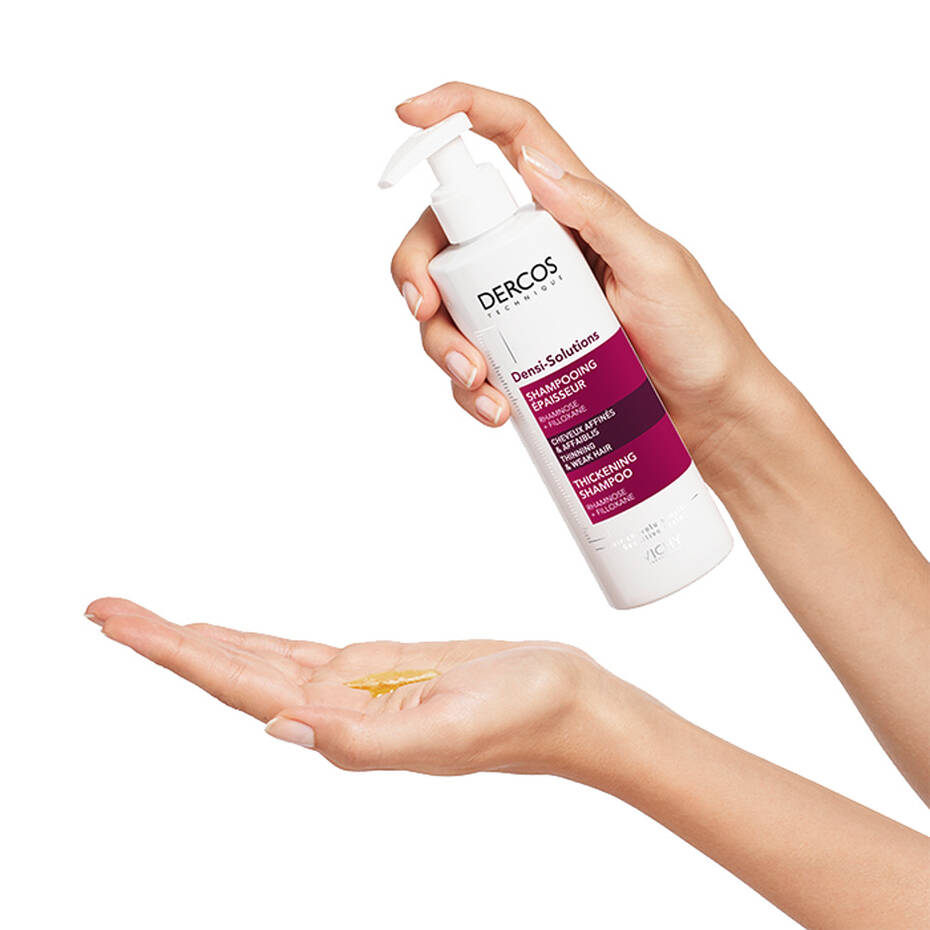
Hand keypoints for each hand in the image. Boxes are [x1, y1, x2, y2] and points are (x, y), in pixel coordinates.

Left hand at [86, 597, 627, 774]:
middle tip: (104, 609)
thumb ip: (362, 740)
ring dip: (200, 639)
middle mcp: (334, 708)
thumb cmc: (521, 716)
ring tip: (146, 620)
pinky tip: (230, 637)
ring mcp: (353, 687)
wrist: (566, 700)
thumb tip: (280, 728)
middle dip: (165, 640)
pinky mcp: (378, 666)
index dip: (173, 653)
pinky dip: (254, 641)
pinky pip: (299, 651)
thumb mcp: (446, 732)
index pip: (237, 684)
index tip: (116, 623)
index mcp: (340, 725)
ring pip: (258, 658)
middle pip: (230, 669)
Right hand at [390, 82, 770, 461]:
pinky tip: (498, 411)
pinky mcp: (522, 359)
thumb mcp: (655, 265)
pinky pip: (471, 366)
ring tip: (480, 384)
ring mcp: (524, 309)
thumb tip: (533, 163)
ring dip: (444, 346)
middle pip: (448, 238)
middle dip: (417, 273)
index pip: (509, 138)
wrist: (707, 413)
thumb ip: (599, 212)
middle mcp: (536, 254)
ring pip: (449, 308)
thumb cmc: (696, 334)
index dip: (456, 112)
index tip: (407, 115)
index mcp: (570, 212)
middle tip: (426, 311)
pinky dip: (469, 391)